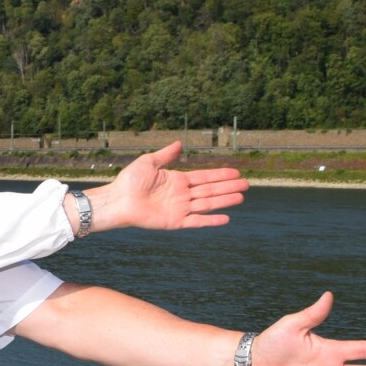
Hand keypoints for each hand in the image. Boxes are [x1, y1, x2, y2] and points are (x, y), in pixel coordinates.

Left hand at [83, 141, 248, 231]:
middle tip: (247, 184)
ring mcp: (180, 209)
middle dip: (228, 187)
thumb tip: (179, 143)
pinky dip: (211, 221)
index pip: (204, 177)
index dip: (220, 175)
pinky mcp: (175, 222)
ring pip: (207, 204)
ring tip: (241, 197)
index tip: (236, 172)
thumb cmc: (130, 180)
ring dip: (224, 201)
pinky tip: (226, 218)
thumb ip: (166, 155)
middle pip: (210, 190)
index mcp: (177, 180)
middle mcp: (181, 195)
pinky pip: (196, 221)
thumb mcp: (149, 162)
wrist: (118, 200)